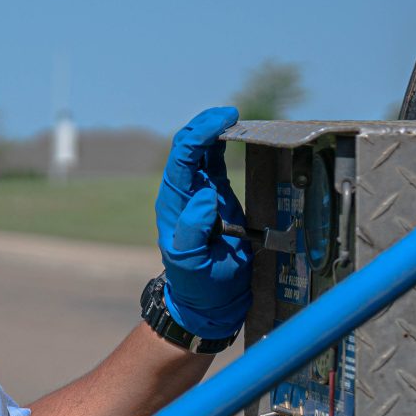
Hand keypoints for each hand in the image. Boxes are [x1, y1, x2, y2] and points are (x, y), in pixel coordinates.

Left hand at [154, 105, 251, 341]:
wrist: (209, 300)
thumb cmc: (198, 284)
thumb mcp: (191, 262)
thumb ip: (193, 230)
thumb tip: (204, 195)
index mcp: (175, 203)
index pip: (183, 158)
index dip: (201, 134)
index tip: (224, 121)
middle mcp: (184, 193)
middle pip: (190, 147)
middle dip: (207, 125)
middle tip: (232, 115)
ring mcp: (199, 193)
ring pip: (202, 151)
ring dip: (217, 132)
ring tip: (238, 120)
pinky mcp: (216, 197)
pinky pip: (216, 163)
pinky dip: (226, 146)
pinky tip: (240, 135)